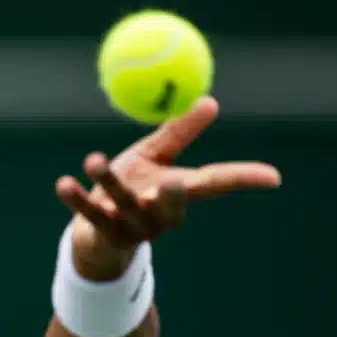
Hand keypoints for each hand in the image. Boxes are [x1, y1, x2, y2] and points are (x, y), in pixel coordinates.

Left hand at [55, 97, 280, 279]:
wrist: (97, 235)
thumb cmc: (132, 188)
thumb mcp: (154, 159)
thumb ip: (179, 133)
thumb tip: (211, 101)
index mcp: (180, 193)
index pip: (218, 182)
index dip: (245, 179)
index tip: (273, 177)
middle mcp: (162, 214)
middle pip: (172, 202)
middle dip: (172, 194)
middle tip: (174, 183)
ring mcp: (134, 227)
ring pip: (123, 202)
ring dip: (108, 181)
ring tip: (94, 159)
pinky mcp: (104, 233)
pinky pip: (90, 214)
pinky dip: (76, 198)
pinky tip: (63, 183)